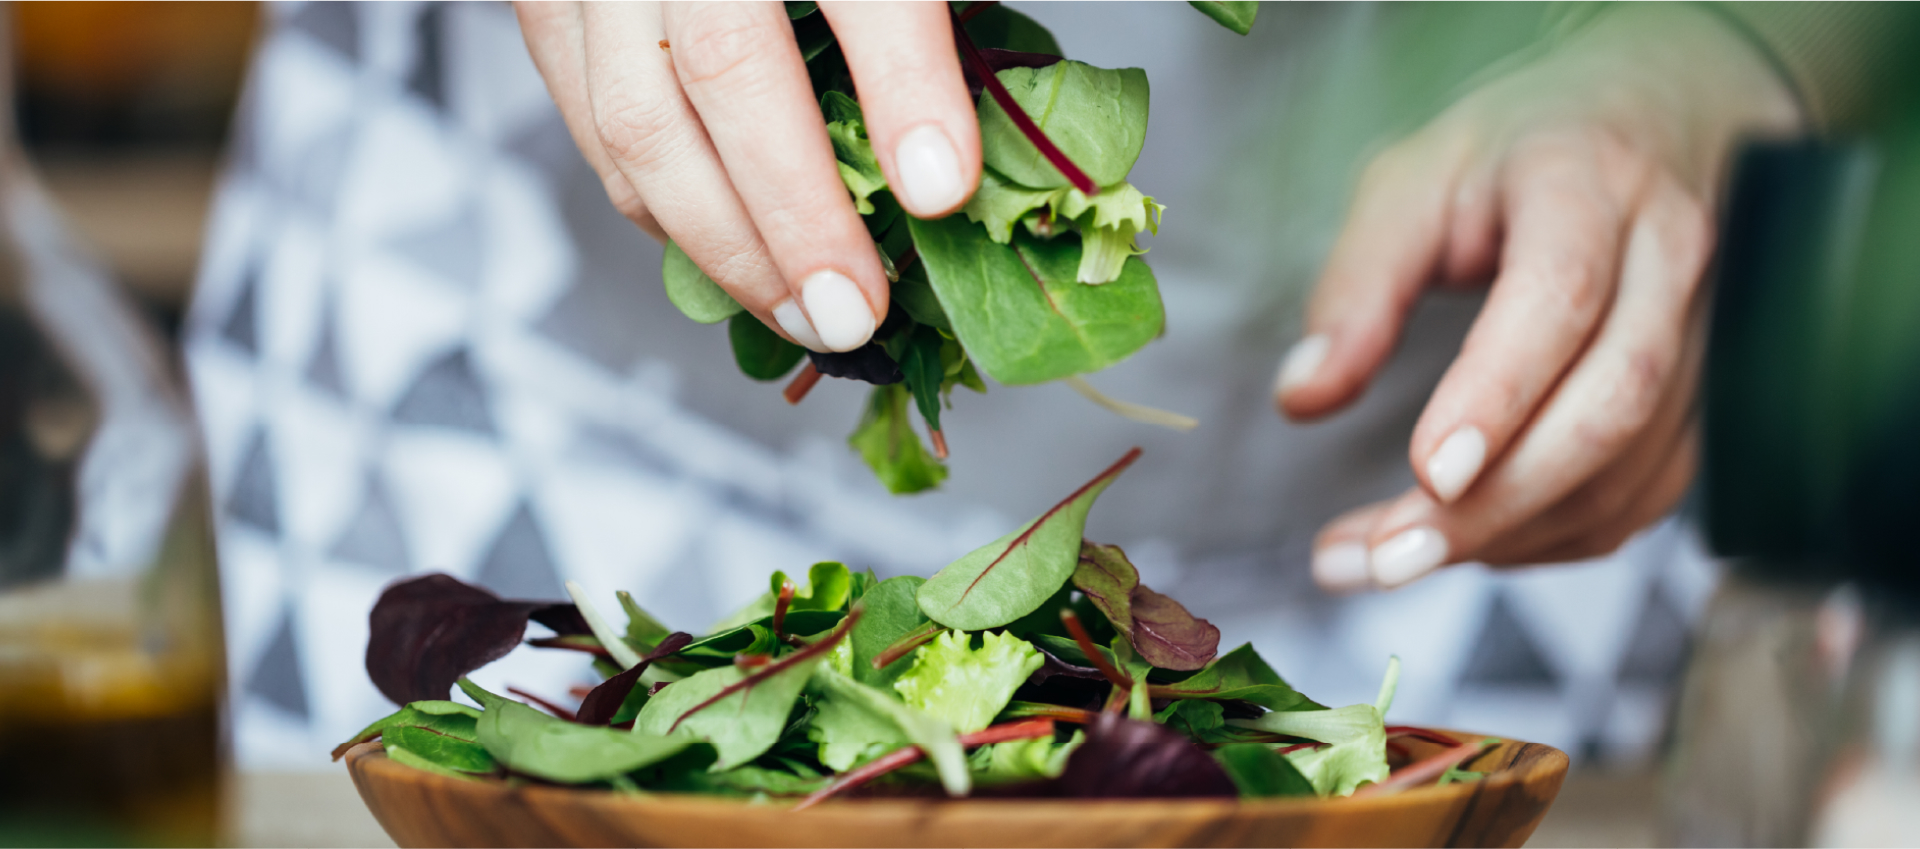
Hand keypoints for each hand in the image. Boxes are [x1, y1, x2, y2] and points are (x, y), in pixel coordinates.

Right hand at [514, 1, 980, 352]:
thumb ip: (926, 8)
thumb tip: (963, 145)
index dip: (903, 87)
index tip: (942, 189)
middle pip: (724, 66)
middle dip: (794, 216)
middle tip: (854, 309)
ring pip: (638, 119)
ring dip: (723, 245)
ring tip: (800, 313)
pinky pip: (590, 120)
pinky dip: (657, 207)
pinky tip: (722, 256)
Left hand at [1276, 5, 1804, 590]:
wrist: (1654, 122)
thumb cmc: (1512, 155)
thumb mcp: (1411, 181)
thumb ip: (1357, 285)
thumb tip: (1302, 397)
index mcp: (1589, 182)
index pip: (1563, 296)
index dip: (1500, 391)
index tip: (1429, 473)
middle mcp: (1668, 257)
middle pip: (1609, 400)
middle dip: (1496, 502)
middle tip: (1383, 559)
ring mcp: (1702, 333)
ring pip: (1629, 466)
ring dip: (1507, 538)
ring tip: (1384, 563)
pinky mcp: (1700, 398)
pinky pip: (1640, 496)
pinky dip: (1549, 540)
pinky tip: (1464, 546)